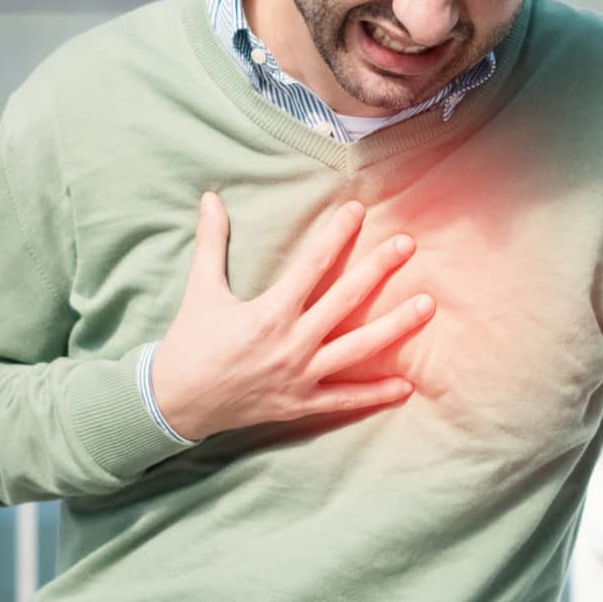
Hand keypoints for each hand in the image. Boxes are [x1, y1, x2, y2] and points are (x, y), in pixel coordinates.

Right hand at [148, 194, 434, 441]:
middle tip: (408, 244)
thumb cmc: (190, 343)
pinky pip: (345, 399)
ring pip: (357, 349)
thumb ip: (211, 243)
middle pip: (346, 300)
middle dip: (379, 268)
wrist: (175, 403)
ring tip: (427, 305)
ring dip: (395, 327)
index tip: (359, 209)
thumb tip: (210, 198)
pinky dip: (375, 394)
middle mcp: (291, 343)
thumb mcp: (201, 290)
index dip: (337, 234)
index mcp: (269, 312)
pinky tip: (407, 385)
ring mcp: (300, 376)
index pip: (313, 264)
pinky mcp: (301, 403)